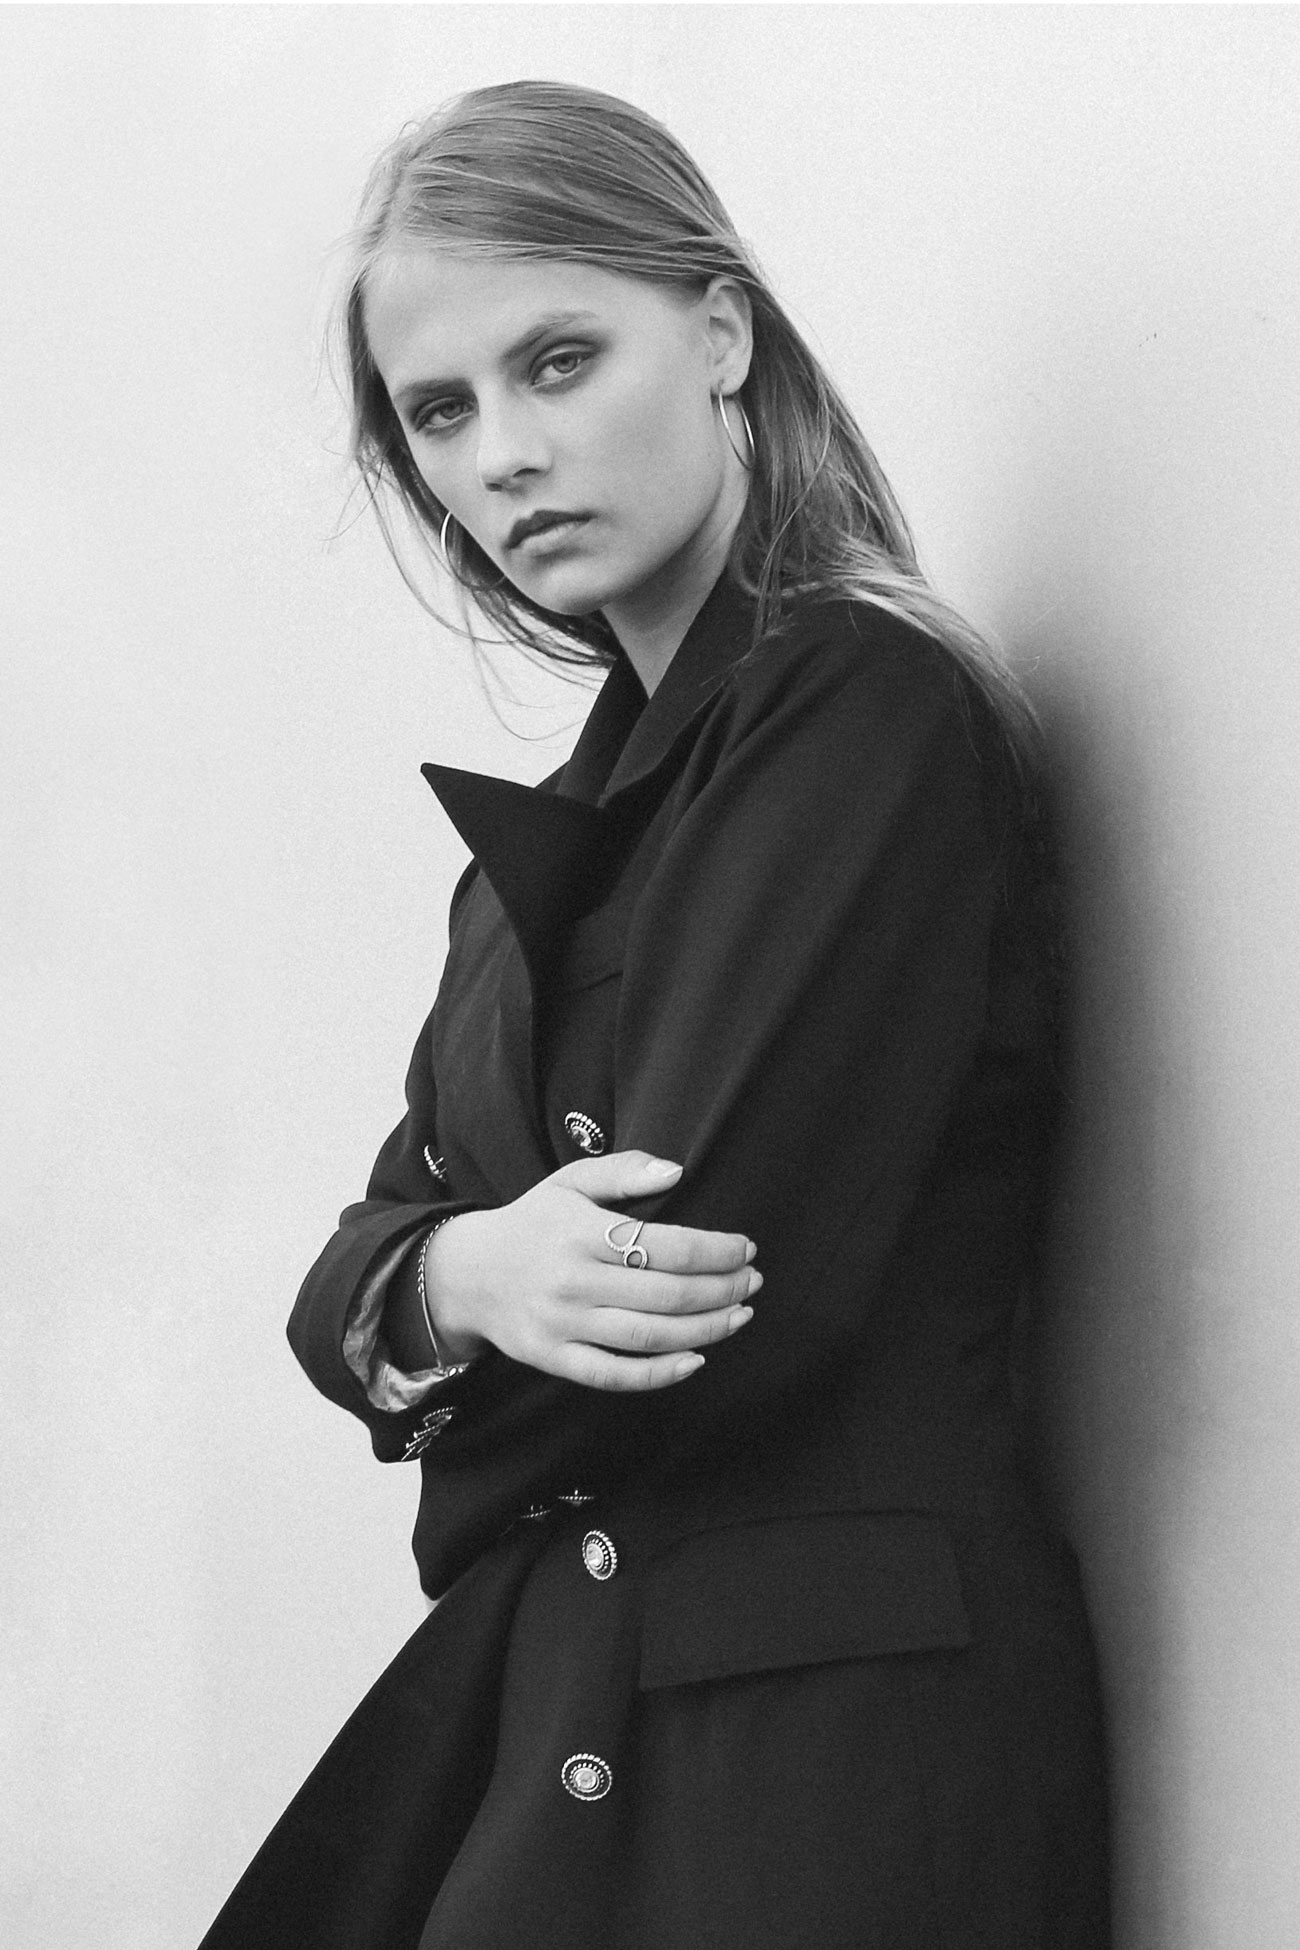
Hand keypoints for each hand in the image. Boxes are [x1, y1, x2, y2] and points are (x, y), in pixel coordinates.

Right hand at [425, 1151, 760, 1390]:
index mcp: (580, 1232)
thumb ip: (623, 1170)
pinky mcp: (553, 1359)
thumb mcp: (569, 1182)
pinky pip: (614, 1375)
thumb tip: (678, 1171)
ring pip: (648, 1337)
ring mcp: (562, 1325)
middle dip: (722, 1289)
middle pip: (666, 1294)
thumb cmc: (533, 1222)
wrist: (467, 1273)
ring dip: (705, 1330)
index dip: (716, 1250)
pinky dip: (659, 1374)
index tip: (745, 1247)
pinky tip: (696, 1359)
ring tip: (740, 1316)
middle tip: (753, 1282)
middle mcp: (572, 1281)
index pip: (666, 1245)